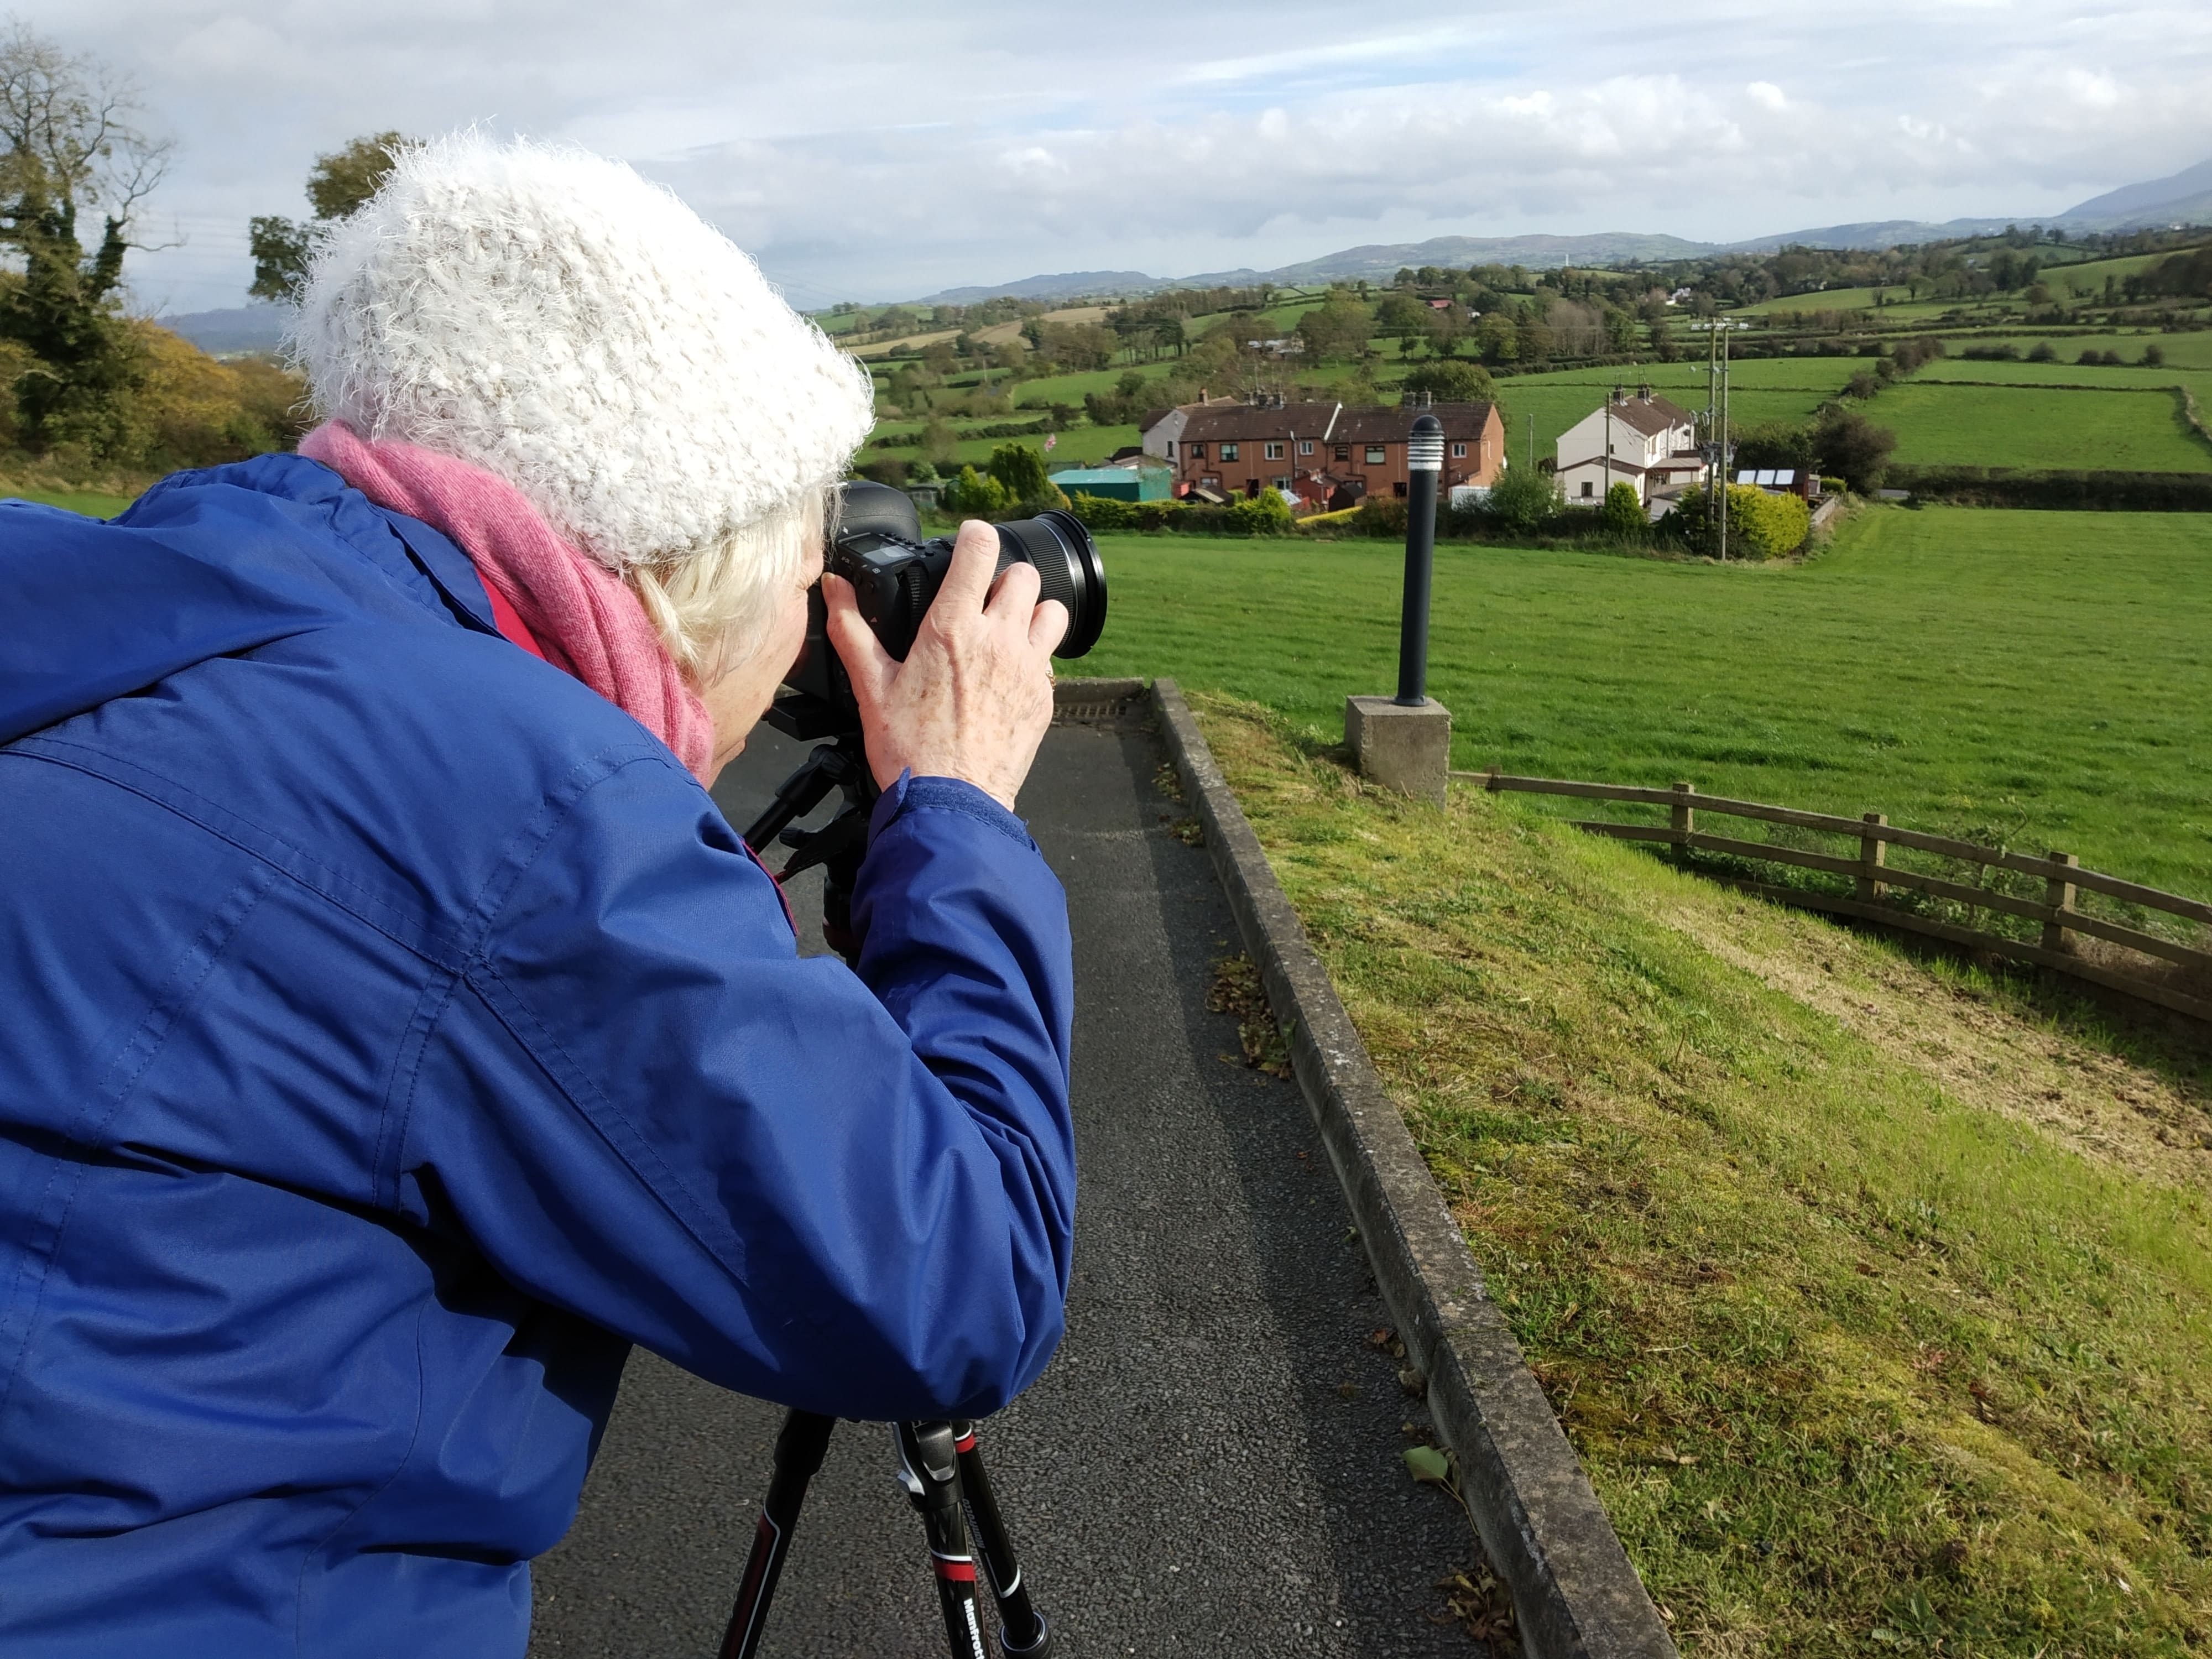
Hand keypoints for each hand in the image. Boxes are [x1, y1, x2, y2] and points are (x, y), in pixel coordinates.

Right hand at [824, 519, 1069, 809]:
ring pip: (1051, 611)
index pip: (981, 549)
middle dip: (1003, 579)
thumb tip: (834, 588)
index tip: (967, 543)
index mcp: (952, 627)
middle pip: (1023, 575)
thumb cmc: (909, 749)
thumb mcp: (870, 686)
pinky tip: (1008, 677)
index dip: (975, 537)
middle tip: (981, 600)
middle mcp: (998, 639)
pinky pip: (1051, 659)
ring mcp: (1028, 668)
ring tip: (1006, 632)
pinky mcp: (1044, 698)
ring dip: (1032, 613)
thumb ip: (851, 629)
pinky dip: (1035, 658)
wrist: (951, 803)